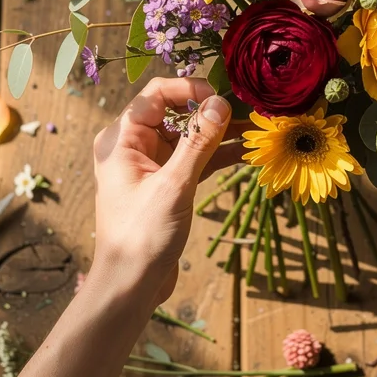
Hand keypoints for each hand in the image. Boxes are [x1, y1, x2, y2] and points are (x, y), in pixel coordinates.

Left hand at [90, 77, 234, 306]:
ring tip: (255, 129)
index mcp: (121, 139)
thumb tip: (220, 104)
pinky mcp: (166, 184)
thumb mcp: (174, 186)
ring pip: (189, 136)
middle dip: (211, 111)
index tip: (222, 97)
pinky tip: (244, 152)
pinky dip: (216, 155)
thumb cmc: (142, 236)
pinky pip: (194, 159)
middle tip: (248, 112)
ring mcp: (150, 165)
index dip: (190, 89)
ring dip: (219, 133)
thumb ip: (198, 143)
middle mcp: (133, 146)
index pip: (156, 94)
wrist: (129, 286)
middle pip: (176, 112)